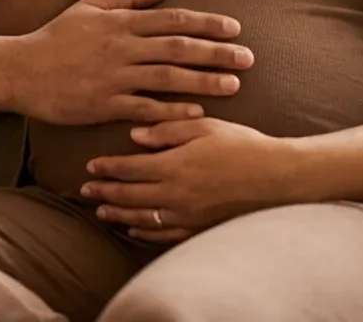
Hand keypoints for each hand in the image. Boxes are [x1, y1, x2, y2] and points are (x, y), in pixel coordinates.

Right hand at [12, 0, 251, 125]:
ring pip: (168, 78)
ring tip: (234, 85)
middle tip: (249, 57)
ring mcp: (114, 77)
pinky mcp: (105, 105)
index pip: (172, 19)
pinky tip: (197, 114)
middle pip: (178, 48)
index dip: (206, 22)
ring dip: (204, 82)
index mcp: (120, 22)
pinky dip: (172, 111)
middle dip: (216, 52)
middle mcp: (121, 48)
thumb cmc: (56, 37)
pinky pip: (145, 108)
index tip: (235, 27)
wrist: (19, 70)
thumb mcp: (90, 8)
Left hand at [80, 118, 297, 243]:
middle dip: (104, 191)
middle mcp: (176, 194)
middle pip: (129, 195)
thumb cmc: (243, 145)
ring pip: (142, 218)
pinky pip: (164, 234)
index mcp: (175, 165)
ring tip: (102, 210)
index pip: (129, 168)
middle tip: (85, 189)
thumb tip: (135, 136)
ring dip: (118, 213)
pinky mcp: (200, 228)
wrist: (277, 177)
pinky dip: (145, 232)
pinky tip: (134, 227)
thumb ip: (167, 131)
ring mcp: (187, 215)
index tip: (90, 165)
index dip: (107, 167)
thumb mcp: (205, 127)